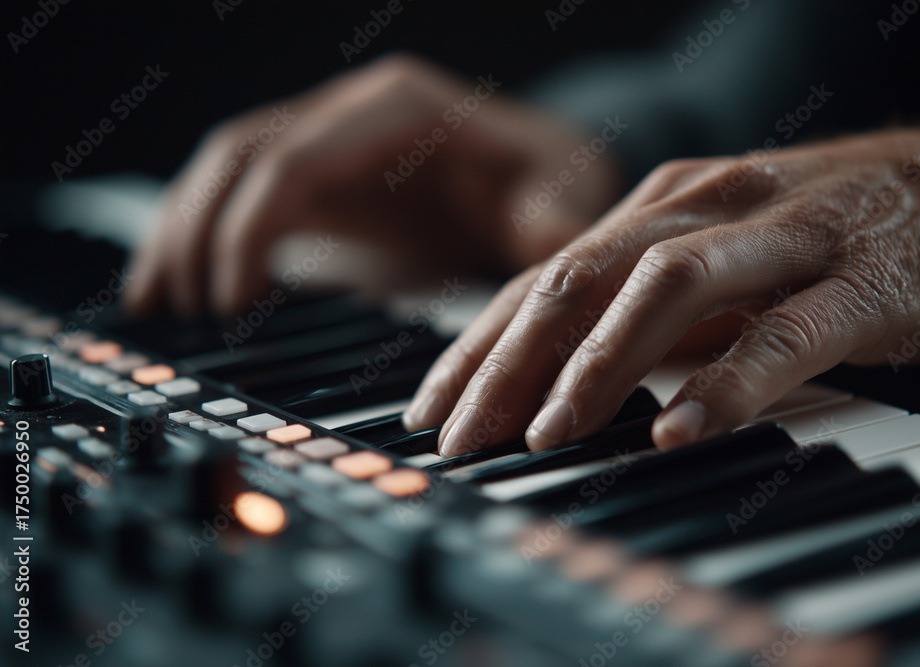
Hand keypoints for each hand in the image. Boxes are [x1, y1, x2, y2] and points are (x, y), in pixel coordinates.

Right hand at [125, 55, 620, 314]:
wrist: (540, 172)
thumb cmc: (547, 179)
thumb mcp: (560, 193)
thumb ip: (550, 218)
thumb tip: (547, 242)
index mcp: (396, 108)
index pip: (294, 156)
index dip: (249, 226)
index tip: (231, 300)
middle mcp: (350, 114)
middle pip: (241, 154)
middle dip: (199, 230)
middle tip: (182, 310)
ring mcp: (329, 142)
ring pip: (227, 170)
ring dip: (184, 230)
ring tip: (155, 302)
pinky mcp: (321, 180)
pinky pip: (243, 196)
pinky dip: (203, 236)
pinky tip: (180, 286)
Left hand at [403, 128, 919, 454]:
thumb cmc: (834, 228)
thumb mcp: (722, 256)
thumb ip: (650, 305)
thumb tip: (566, 369)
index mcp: (666, 203)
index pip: (548, 275)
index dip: (481, 343)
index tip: (435, 407)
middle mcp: (710, 205)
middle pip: (583, 277)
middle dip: (509, 359)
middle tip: (462, 435)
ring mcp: (786, 236)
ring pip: (667, 289)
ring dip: (598, 365)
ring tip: (548, 433)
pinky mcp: (863, 279)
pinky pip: (786, 333)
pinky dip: (728, 383)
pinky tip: (679, 430)